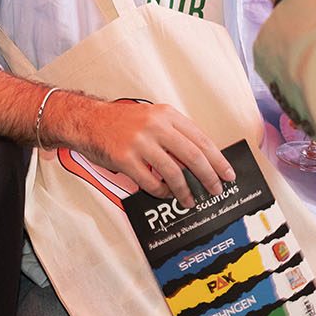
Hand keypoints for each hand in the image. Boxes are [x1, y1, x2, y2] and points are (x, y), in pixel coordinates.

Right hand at [70, 97, 234, 207]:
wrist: (89, 120)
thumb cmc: (123, 122)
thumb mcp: (154, 118)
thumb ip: (175, 135)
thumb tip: (202, 160)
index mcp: (167, 114)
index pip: (201, 139)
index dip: (218, 159)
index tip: (227, 174)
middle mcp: (156, 126)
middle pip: (193, 155)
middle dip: (209, 177)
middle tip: (215, 190)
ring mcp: (140, 142)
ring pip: (174, 172)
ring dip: (186, 191)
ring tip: (190, 200)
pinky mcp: (125, 159)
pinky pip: (151, 182)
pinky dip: (162, 192)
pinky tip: (165, 193)